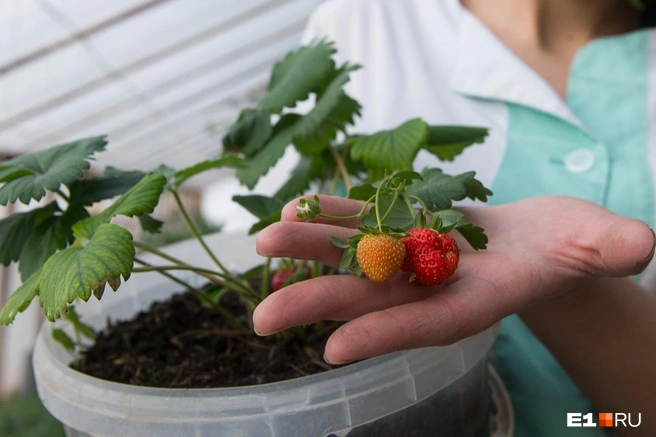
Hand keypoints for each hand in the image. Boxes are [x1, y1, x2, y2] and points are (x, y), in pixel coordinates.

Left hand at [253, 195, 654, 363]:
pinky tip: (295, 206)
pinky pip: (364, 218)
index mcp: (477, 301)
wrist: (542, 239)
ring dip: (308, 250)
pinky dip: (331, 213)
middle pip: (373, 298)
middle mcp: (436, 284)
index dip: (385, 336)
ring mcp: (415, 254)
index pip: (428, 326)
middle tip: (262, 320)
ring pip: (356, 254)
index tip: (333, 349)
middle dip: (319, 303)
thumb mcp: (598, 244)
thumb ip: (606, 249)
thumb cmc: (576, 246)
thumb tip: (638, 245)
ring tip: (261, 244)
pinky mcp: (406, 223)